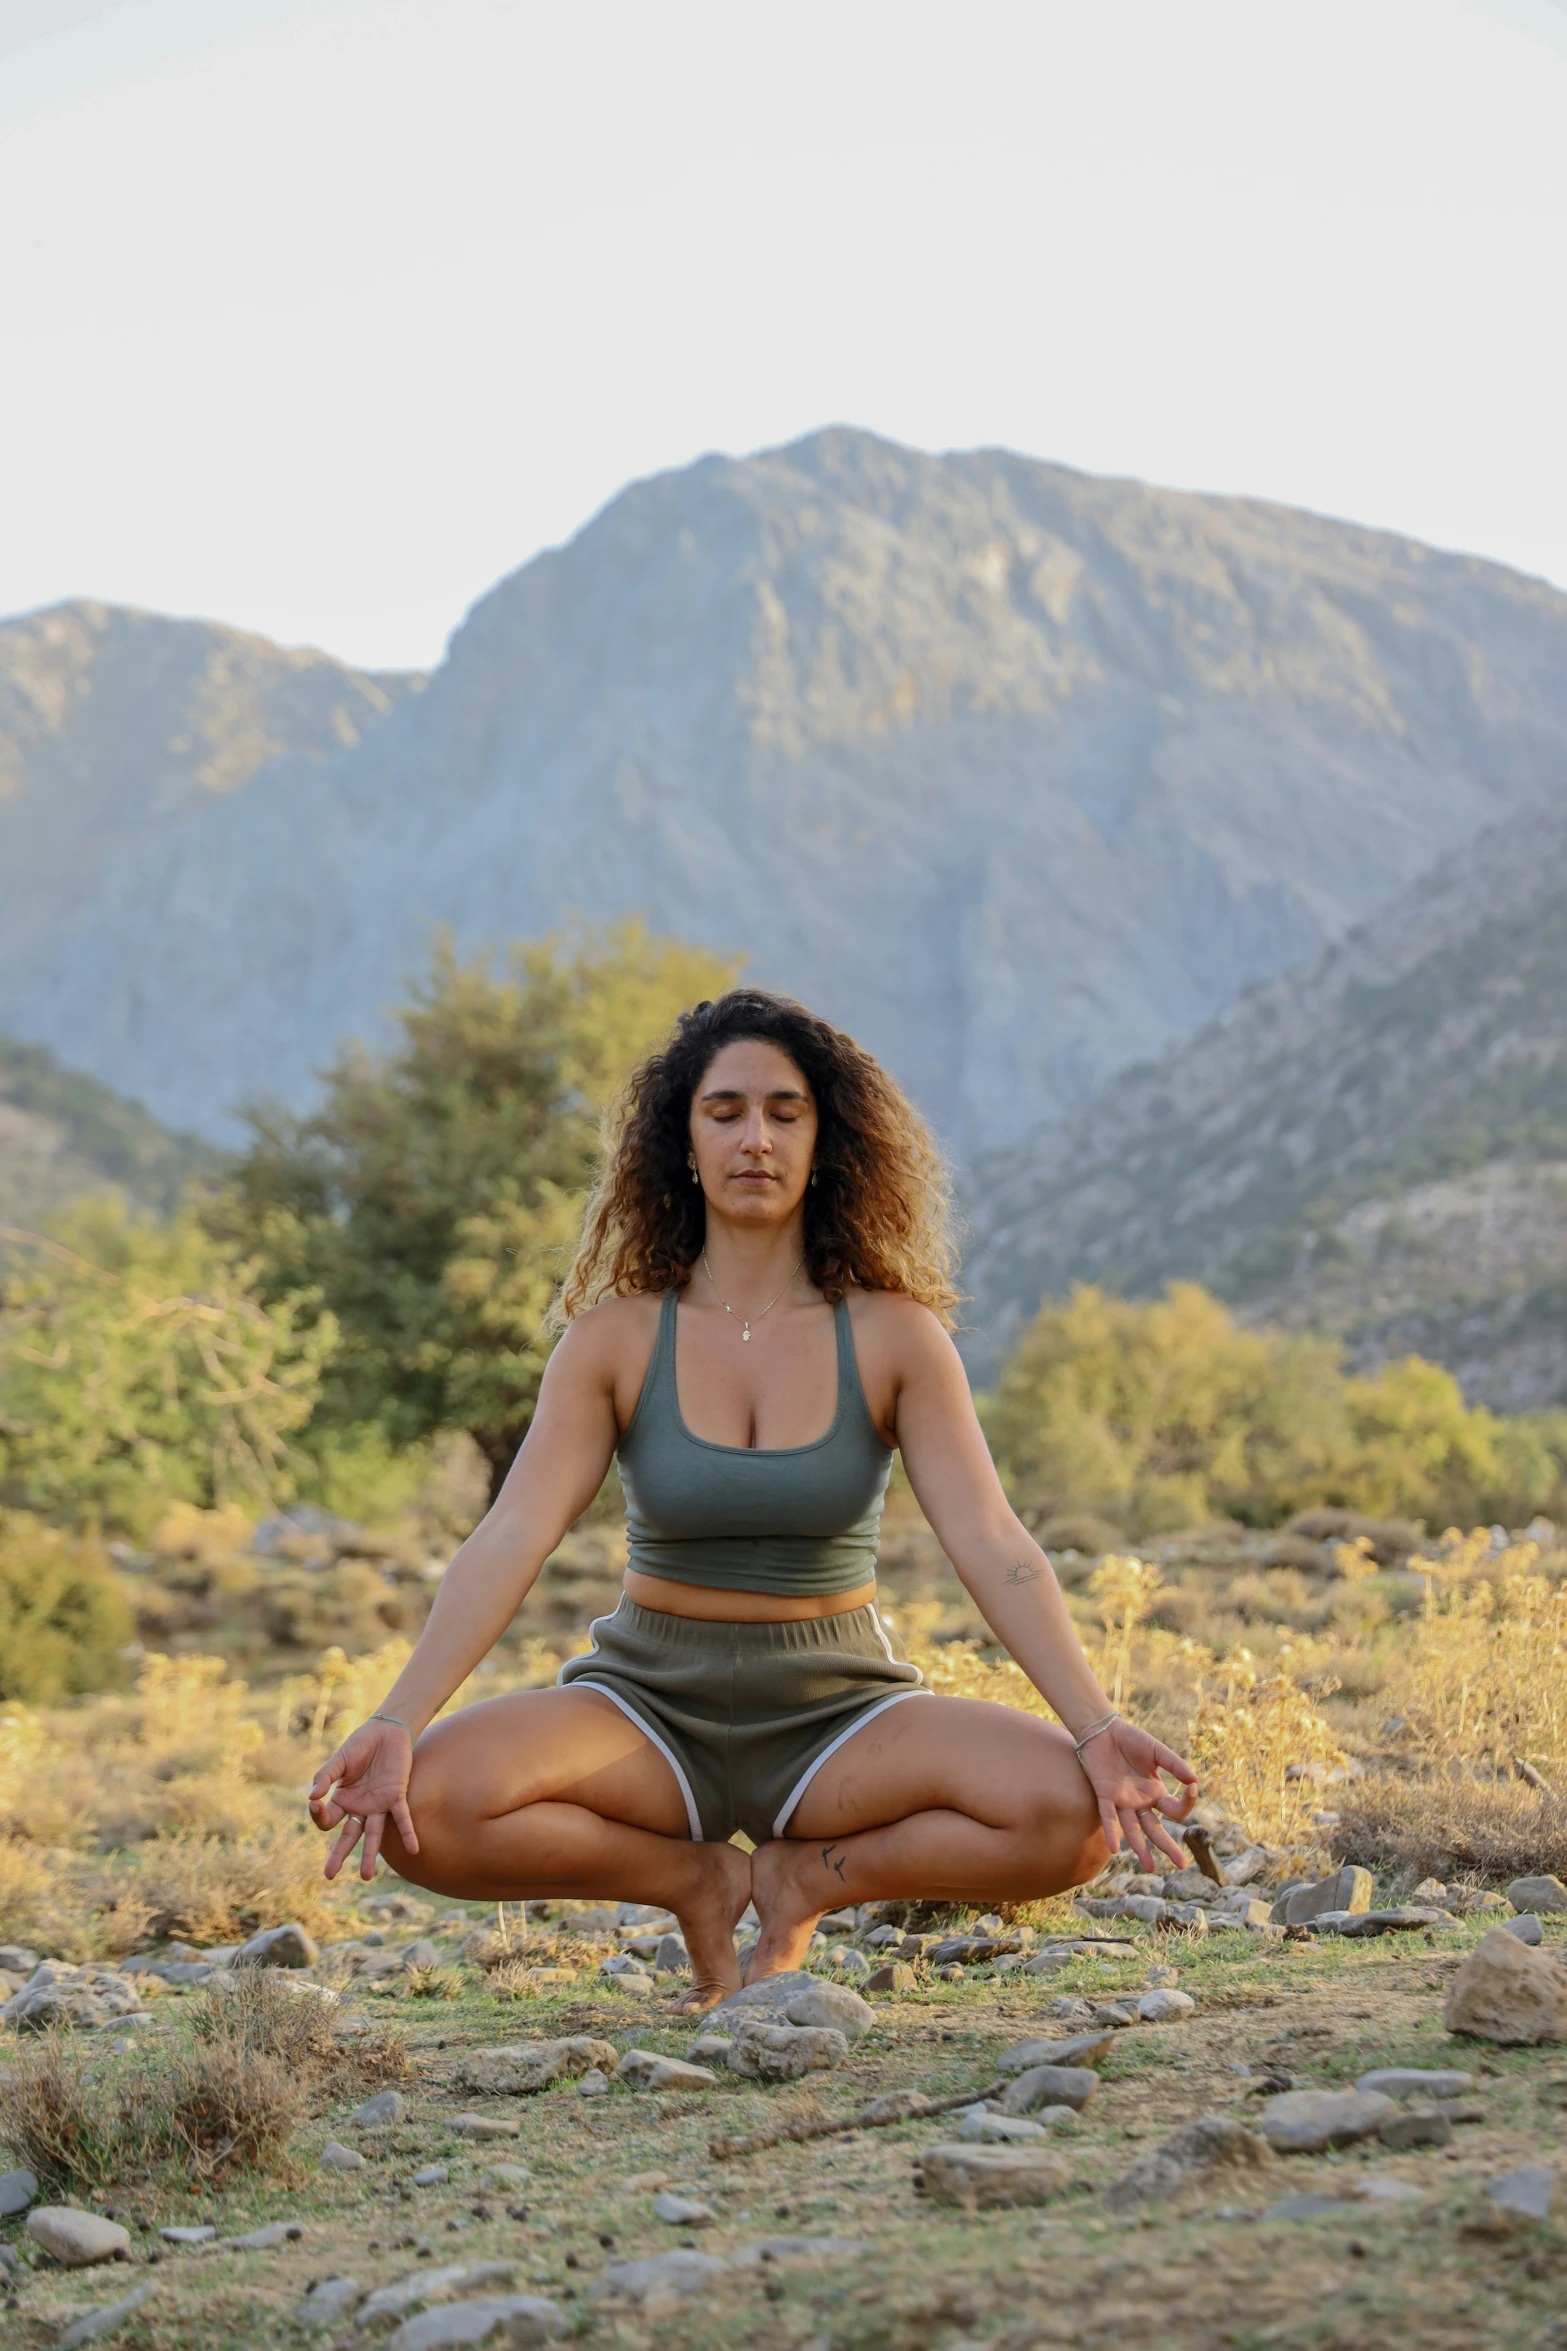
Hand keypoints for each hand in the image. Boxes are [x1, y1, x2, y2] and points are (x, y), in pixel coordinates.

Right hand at [308, 1718, 417, 1881]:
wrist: (387, 1731)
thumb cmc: (361, 1745)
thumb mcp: (340, 1759)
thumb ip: (325, 1776)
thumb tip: (311, 1797)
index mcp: (342, 1799)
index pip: (327, 1819)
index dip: (319, 1815)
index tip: (315, 1805)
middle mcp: (359, 1808)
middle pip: (348, 1837)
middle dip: (339, 1855)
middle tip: (329, 1875)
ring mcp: (378, 1805)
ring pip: (373, 1835)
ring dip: (370, 1855)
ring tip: (365, 1877)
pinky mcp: (396, 1797)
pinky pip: (402, 1819)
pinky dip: (407, 1834)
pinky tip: (414, 1850)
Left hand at [1076, 1716, 1197, 1871]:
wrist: (1103, 1730)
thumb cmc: (1131, 1740)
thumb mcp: (1157, 1751)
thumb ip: (1175, 1764)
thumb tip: (1195, 1780)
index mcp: (1155, 1793)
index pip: (1176, 1810)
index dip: (1187, 1802)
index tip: (1191, 1788)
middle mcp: (1140, 1802)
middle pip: (1156, 1829)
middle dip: (1168, 1847)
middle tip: (1182, 1865)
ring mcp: (1123, 1802)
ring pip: (1133, 1830)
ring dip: (1140, 1848)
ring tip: (1150, 1868)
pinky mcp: (1104, 1795)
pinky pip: (1108, 1817)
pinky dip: (1111, 1832)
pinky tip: (1115, 1848)